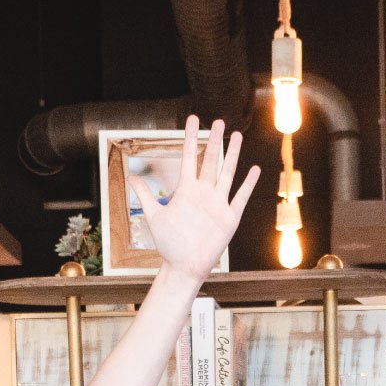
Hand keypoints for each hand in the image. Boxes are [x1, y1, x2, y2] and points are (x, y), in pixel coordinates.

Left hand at [131, 116, 260, 279]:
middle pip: (211, 160)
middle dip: (214, 140)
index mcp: (186, 190)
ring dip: (233, 155)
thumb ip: (145, 196)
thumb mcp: (154, 217)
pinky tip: (254, 170)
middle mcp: (203, 192)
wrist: (184, 266)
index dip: (191, 138)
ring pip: (227, 173)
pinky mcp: (229, 218)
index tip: (194, 119)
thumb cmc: (169, 244)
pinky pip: (240, 197)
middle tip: (219, 121)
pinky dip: (248, 184)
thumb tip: (131, 177)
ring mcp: (217, 203)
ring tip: (238, 136)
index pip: (189, 157)